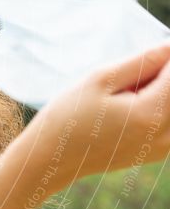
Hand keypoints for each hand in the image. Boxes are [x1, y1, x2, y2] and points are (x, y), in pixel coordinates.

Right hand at [19, 40, 169, 193]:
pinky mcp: (155, 153)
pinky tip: (123, 112)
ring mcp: (161, 148)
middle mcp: (164, 136)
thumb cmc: (67, 117)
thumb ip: (141, 62)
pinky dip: (152, 110)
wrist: (50, 160)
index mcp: (150, 115)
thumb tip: (169, 49)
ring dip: (155, 94)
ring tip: (121, 98)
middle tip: (124, 80)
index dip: (161, 59)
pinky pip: (165, 122)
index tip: (135, 63)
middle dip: (157, 78)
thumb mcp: (99, 80)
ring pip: (169, 107)